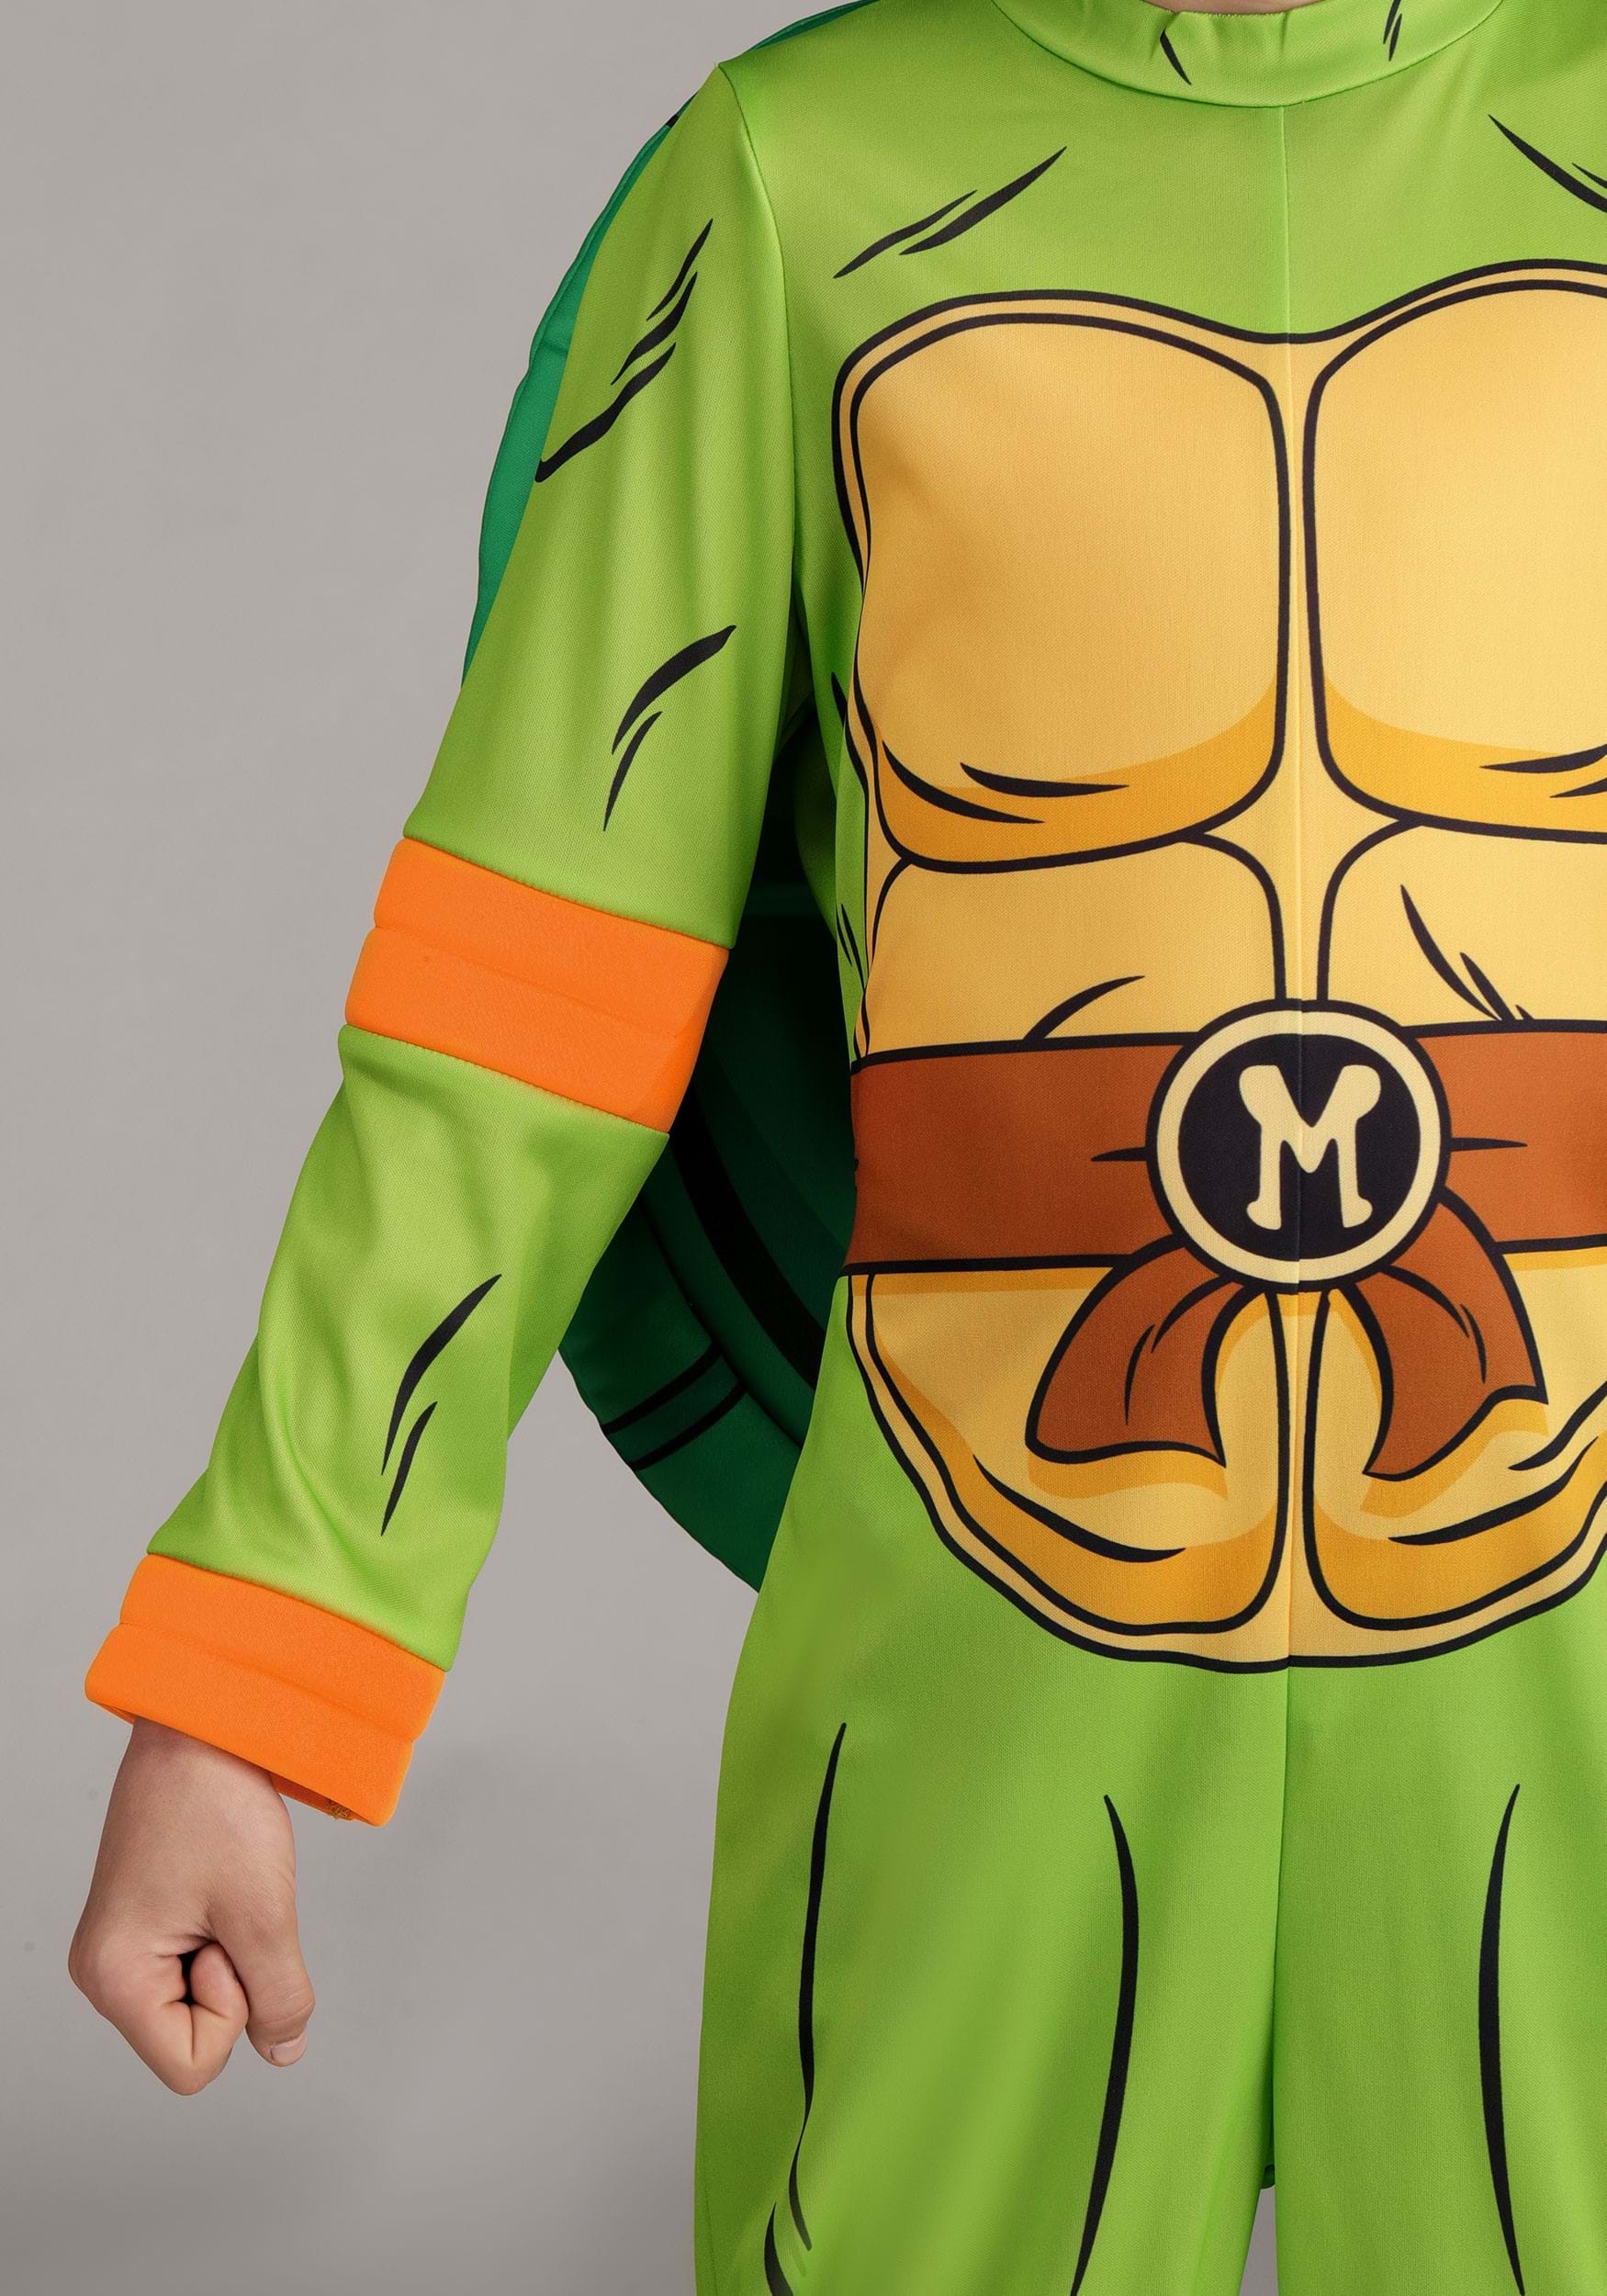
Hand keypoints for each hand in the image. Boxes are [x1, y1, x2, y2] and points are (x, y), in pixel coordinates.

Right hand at [69, 1719, 314, 2093]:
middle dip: (233, 1977)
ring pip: (201, 1998)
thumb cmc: (215, 1802)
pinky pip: (198, 1962)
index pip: (193, 2065)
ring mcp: (119, 1946)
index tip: (226, 1929)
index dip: (234, 2007)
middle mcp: (103, 1972)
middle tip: (225, 1898)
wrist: (200, 1724)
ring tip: (221, 1884)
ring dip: (232, 1949)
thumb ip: (280, 1997)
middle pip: (194, 2036)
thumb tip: (284, 2051)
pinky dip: (224, 1930)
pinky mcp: (141, 1922)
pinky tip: (218, 1883)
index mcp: (113, 1978)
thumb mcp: (264, 1912)